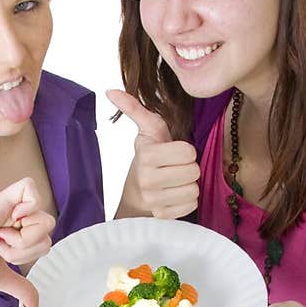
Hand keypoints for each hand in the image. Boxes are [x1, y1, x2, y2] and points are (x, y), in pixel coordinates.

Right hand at [0, 178, 44, 306]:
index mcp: (15, 228)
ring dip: (22, 239)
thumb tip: (34, 306)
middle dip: (27, 248)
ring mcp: (6, 206)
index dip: (33, 250)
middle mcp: (13, 214)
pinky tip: (6, 223)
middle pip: (49, 227)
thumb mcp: (0, 278)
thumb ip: (20, 287)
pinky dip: (28, 210)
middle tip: (0, 248)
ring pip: (43, 217)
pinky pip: (30, 189)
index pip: (46, 236)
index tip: (5, 253)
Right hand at [107, 88, 199, 218]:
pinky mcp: (162, 216)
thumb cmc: (149, 156)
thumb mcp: (146, 130)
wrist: (136, 192)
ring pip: (193, 190)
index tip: (173, 153)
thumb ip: (134, 109)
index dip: (186, 151)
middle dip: (188, 168)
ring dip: (189, 185)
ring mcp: (154, 200)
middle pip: (193, 172)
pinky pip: (191, 205)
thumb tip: (111, 90)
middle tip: (175, 167)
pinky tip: (175, 194)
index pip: (188, 152)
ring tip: (176, 181)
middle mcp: (148, 180)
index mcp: (147, 156)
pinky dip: (187, 200)